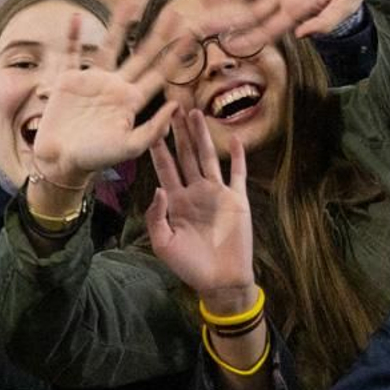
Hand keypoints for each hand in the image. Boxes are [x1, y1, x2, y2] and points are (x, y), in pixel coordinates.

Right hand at [31, 0, 175, 184]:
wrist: (61, 162)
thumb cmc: (95, 158)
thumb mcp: (128, 147)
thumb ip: (153, 130)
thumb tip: (177, 106)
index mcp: (131, 101)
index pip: (158, 73)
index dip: (175, 55)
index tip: (191, 35)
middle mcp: (114, 86)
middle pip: (141, 54)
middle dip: (158, 34)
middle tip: (175, 11)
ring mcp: (91, 81)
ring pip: (109, 45)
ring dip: (120, 23)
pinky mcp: (66, 81)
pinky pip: (69, 54)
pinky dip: (70, 36)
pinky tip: (74, 16)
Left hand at [145, 109, 256, 304]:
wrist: (220, 281)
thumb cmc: (189, 266)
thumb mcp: (163, 243)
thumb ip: (157, 216)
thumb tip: (158, 188)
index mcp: (176, 202)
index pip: (165, 168)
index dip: (158, 148)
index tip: (151, 126)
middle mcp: (195, 193)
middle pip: (185, 156)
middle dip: (179, 133)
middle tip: (173, 108)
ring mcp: (216, 195)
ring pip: (208, 158)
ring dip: (202, 137)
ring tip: (196, 114)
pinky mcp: (237, 201)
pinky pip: (237, 175)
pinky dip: (237, 158)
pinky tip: (235, 140)